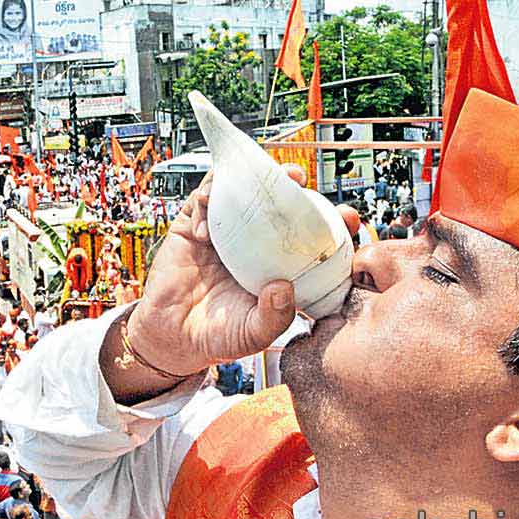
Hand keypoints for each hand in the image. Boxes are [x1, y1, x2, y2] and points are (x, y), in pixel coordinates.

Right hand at [126, 165, 359, 376]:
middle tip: (297, 179)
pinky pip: (200, 203)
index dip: (329, 222)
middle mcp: (252, 243)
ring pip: (238, 194)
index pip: (309, 237)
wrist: (172, 339)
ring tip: (256, 181)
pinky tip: (203, 232)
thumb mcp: (253, 334)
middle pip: (276, 204)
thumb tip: (285, 288)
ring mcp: (223, 232)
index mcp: (276, 264)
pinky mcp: (191, 228)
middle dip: (289, 185)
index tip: (346, 217)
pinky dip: (204, 203)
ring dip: (247, 181)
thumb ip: (274, 318)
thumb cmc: (218, 337)